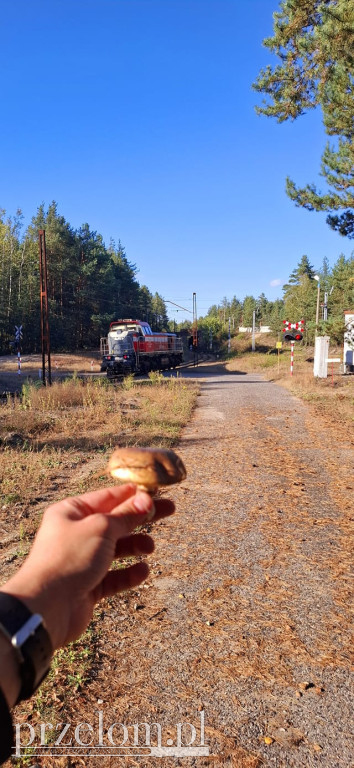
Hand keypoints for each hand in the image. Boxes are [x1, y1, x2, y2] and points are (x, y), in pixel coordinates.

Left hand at [3, 484, 173, 650]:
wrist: (46, 606)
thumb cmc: (68, 558)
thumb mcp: (101, 528)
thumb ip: (125, 516)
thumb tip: (146, 500)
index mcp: (71, 512)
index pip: (107, 497)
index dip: (133, 494)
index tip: (156, 490)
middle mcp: (75, 534)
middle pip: (116, 522)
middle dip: (142, 517)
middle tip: (170, 509)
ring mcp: (82, 561)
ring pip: (116, 549)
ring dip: (135, 546)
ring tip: (150, 547)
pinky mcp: (88, 586)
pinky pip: (114, 577)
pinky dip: (129, 574)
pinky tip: (142, 571)